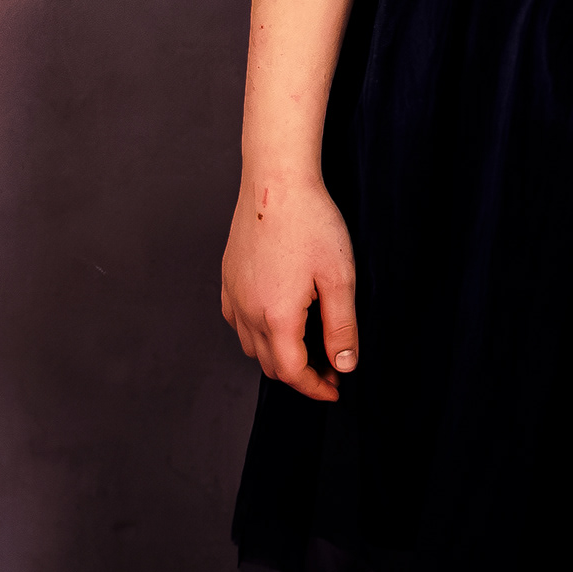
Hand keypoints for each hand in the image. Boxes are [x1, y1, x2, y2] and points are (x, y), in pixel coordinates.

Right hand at [220, 171, 358, 400]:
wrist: (275, 181)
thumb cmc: (310, 222)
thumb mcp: (339, 278)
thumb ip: (341, 327)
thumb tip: (344, 365)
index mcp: (276, 316)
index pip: (293, 372)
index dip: (316, 388)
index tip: (335, 390)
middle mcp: (247, 311)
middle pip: (270, 365)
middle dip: (300, 374)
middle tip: (330, 367)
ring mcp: (233, 295)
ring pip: (250, 345)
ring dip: (277, 355)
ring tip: (307, 344)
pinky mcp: (228, 278)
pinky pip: (237, 321)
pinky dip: (257, 333)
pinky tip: (278, 318)